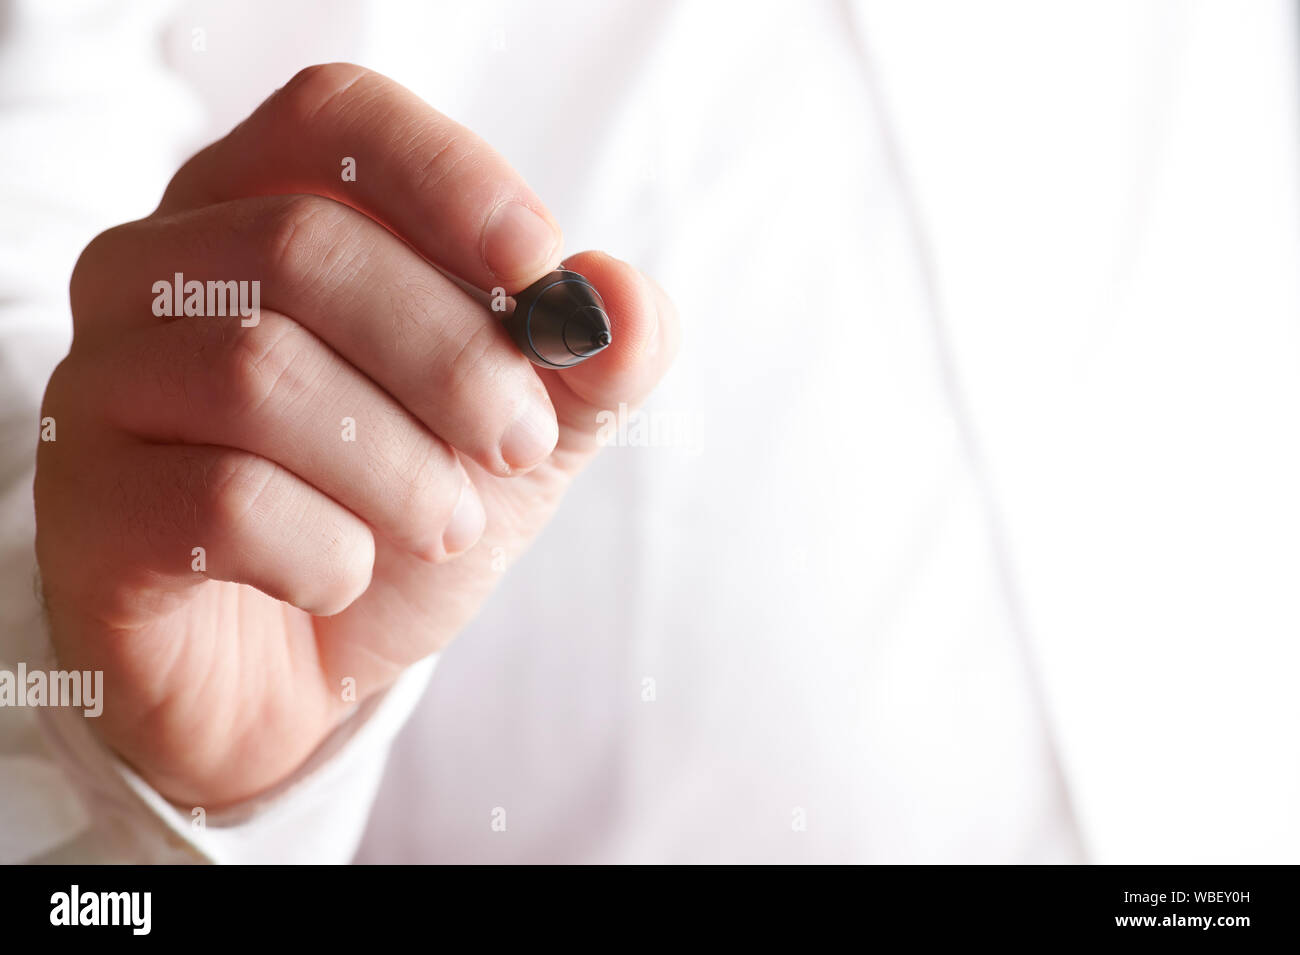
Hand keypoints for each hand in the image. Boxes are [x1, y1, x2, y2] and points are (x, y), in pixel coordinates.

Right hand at [34, 64, 678, 807]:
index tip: (539, 269)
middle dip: (453, 359)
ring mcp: (103, 384)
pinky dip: (326, 554)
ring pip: (259, 372)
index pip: (336, 118)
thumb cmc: (396, 512)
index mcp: (260, 209)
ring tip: (445, 526)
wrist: (302, 664)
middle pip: (304, 247)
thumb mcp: (522, 432)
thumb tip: (622, 300)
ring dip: (401, 470)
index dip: (449, 178)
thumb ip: (590, 363)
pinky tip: (338, 576)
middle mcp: (156, 271)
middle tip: (521, 446)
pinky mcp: (87, 508)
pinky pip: (220, 504)